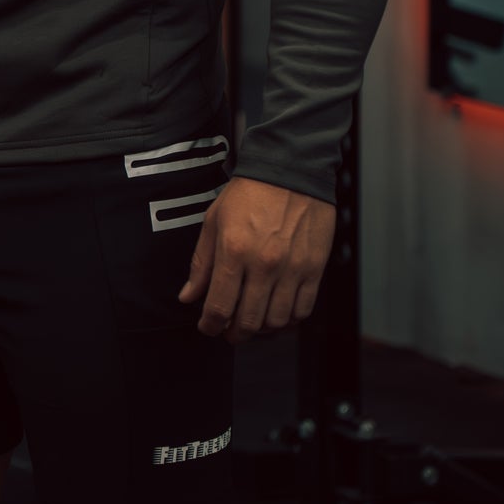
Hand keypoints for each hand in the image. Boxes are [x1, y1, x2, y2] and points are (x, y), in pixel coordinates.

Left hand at [178, 176, 335, 343]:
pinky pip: (302, 310)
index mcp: (234, 250)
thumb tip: (189, 296)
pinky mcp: (314, 269)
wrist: (290, 170)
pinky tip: (277, 313)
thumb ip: (201, 263)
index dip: (210, 326)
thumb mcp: (214, 221)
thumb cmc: (250, 192)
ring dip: (260, 330)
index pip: (219, 306)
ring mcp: (292, 269)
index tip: (208, 327)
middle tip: (228, 331)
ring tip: (252, 321)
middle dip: (233, 333)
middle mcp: (264, 264)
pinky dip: (288, 320)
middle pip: (248, 321)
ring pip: (276, 321)